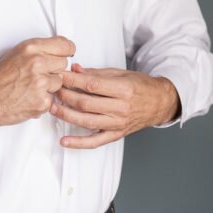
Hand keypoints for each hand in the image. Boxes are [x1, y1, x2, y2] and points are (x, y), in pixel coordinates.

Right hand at [0, 36, 75, 128]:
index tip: (62, 56)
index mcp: (31, 47)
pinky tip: (28, 99)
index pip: (65, 45)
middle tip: (36, 76)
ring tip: (30, 88)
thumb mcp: (18, 53)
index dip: (66, 52)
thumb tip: (63, 50)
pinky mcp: (41, 101)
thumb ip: (40, 50)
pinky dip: (42, 102)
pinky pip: (52, 99)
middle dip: (54, 71)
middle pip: (64, 64)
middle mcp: (37, 62)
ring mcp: (40, 83)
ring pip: (59, 83)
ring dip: (49, 87)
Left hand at [50, 64, 180, 148]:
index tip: (59, 75)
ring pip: (86, 121)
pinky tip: (64, 141)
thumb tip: (76, 69)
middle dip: (66, 95)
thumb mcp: (122, 74)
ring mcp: (118, 123)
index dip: (72, 80)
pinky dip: (78, 143)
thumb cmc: (141, 87)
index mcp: (123, 89)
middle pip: (86, 103)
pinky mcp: (116, 134)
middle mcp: (121, 108)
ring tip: (52, 107)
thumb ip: (97, 73)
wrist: (159, 103)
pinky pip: (95, 142)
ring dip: (66, 115)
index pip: (91, 85)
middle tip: (53, 88)